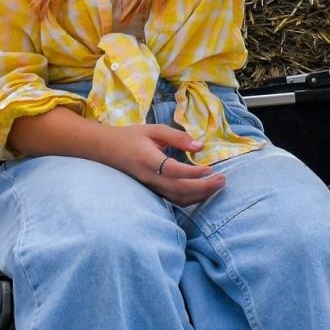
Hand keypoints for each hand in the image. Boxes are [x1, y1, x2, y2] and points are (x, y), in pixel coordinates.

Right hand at [101, 123, 225, 204]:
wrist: (107, 150)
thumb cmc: (131, 137)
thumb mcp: (153, 129)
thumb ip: (177, 137)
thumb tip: (199, 146)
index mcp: (148, 159)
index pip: (172, 170)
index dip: (191, 173)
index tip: (209, 169)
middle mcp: (149, 177)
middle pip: (178, 189)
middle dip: (203, 188)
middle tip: (223, 180)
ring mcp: (150, 187)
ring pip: (177, 198)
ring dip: (200, 195)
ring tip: (217, 185)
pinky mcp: (153, 192)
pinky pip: (173, 200)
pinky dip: (191, 198)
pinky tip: (203, 191)